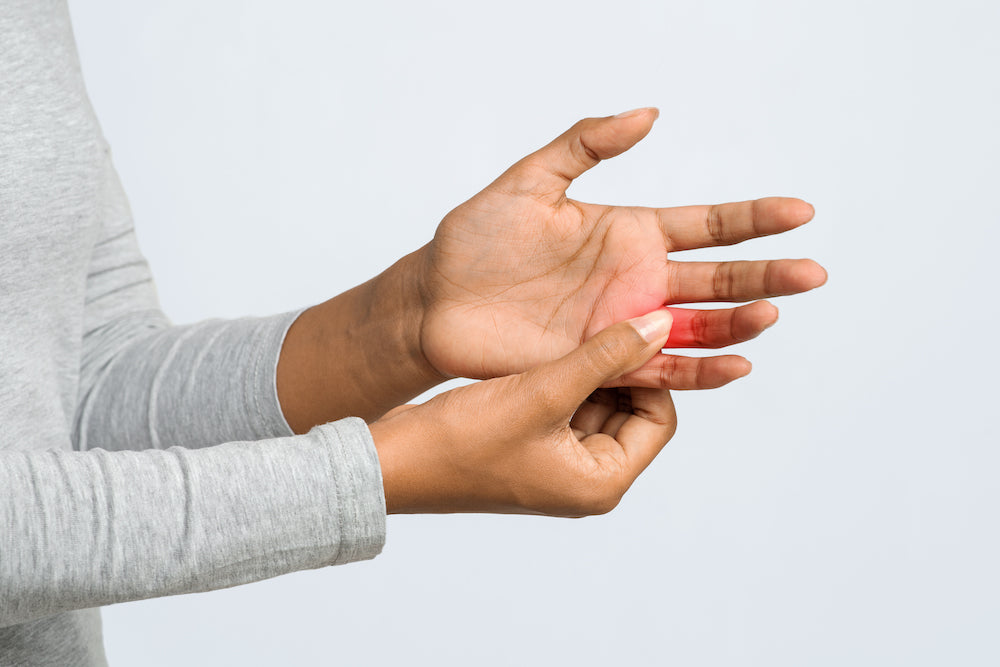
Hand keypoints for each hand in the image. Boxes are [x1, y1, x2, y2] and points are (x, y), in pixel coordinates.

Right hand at [369, 309, 675, 515]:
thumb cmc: (465, 440)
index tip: (619, 335)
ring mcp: (559, 467)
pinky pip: (565, 408)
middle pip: (631, 412)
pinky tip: (538, 355)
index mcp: (602, 483)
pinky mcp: (534, 450)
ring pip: (597, 405)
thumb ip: (604, 356)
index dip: (646, 374)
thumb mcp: (544, 391)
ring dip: (583, 373)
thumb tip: (661, 324)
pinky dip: (560, 381)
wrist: (395, 463)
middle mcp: (587, 480)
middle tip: (589, 329)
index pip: (659, 420)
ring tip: (560, 340)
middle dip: (612, 372)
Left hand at [417, 108, 826, 389]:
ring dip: (739, 323)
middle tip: (814, 274)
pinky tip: (736, 363)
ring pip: (698, 326)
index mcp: (628, 233)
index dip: (754, 219)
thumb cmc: (475, 239)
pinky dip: (700, 370)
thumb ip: (587, 144)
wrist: (435, 299)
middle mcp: (635, 280)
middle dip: (766, 275)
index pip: (706, 224)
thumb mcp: (530, 180)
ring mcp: (623, 323)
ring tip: (775, 314)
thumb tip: (650, 115)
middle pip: (717, 276)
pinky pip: (660, 369)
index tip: (801, 212)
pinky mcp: (602, 360)